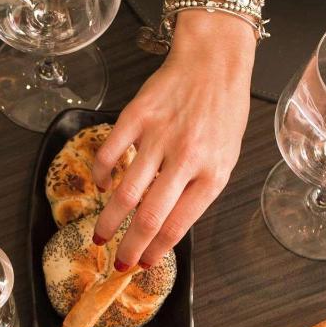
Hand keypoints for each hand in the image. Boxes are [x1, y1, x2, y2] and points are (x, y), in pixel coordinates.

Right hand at [92, 10, 254, 270]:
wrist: (213, 62)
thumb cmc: (223, 110)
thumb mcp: (225, 156)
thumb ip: (200, 189)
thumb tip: (168, 225)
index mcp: (213, 174)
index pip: (178, 225)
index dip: (156, 251)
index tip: (143, 264)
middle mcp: (186, 159)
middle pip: (149, 217)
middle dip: (129, 247)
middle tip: (117, 263)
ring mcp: (159, 137)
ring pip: (124, 192)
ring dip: (109, 221)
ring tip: (100, 235)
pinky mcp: (136, 117)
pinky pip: (109, 155)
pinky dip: (100, 176)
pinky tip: (101, 185)